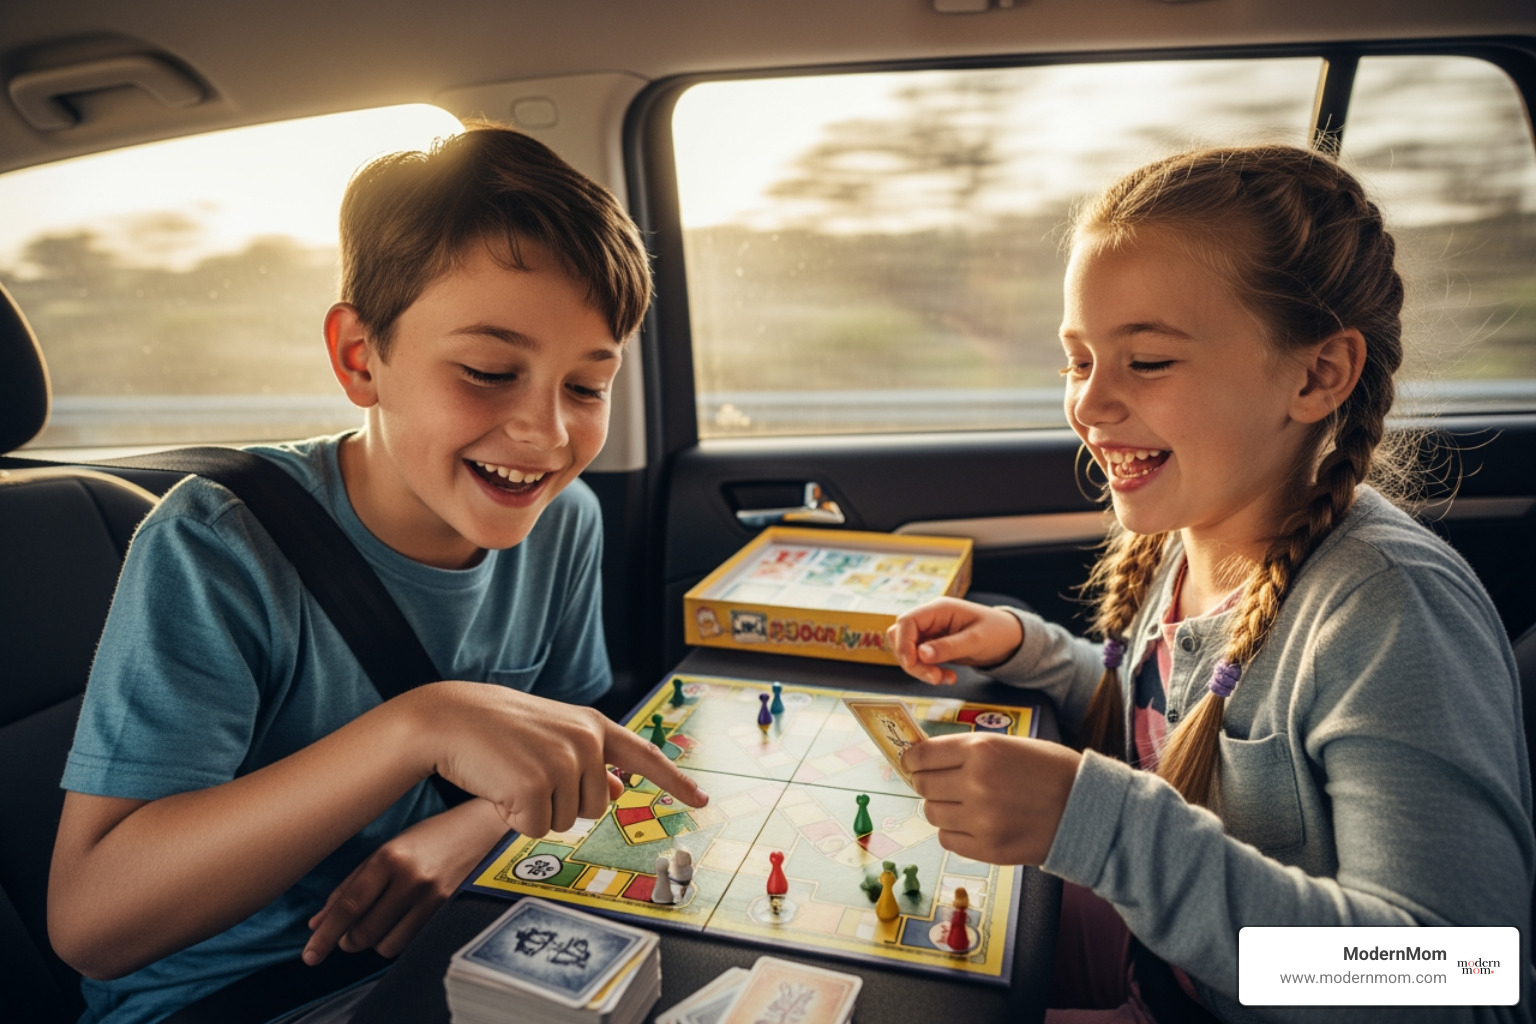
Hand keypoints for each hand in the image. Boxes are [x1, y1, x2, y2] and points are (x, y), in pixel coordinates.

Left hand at [303, 798, 505, 964]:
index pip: (349, 905)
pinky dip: (400, 938)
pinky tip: (404, 921)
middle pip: (365, 932)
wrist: (488, 828)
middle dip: (350, 940)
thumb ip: (353, 884)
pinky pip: (412, 941)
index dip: (325, 934)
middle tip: (349, 935)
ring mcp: (434, 896)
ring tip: (383, 922)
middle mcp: (411, 878)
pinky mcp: (451, 910)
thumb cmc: (434, 835)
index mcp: (390, 856)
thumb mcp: (391, 848)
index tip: (310, 953)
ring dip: (376, 941)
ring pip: (387, 944)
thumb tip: (319, 921)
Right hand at [408, 682, 708, 837]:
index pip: (646, 756)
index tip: (702, 800)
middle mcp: (586, 742)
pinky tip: (499, 787)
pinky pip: (537, 830)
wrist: (449, 718)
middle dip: (563, 804)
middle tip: (528, 774)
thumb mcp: (552, 736)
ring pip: (567, 823)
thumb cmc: (498, 729)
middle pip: (596, 808)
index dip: (676, 781)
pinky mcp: (536, 786)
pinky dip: (515, 819)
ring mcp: (563, 763)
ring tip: (512, 775)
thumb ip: (587, 760)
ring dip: (536, 811)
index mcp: (593, 726)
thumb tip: (617, 787)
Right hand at [885, 598, 1024, 684]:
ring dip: (919, 669)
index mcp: (939, 609)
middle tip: (934, 678)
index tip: (912, 663)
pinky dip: (928, 671)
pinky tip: (948, 677)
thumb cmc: (997, 633)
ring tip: (944, 679)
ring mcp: (930, 632)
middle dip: (912, 660)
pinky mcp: (933, 646)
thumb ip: (948, 647)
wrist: (1010, 640)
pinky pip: (919, 659)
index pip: (907, 621)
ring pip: (907, 650)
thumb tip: (920, 654)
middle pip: (901, 637)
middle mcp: (930, 619)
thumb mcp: (976, 641)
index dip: (904, 643)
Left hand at [903, 733, 1079, 864]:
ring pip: (933, 813)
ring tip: (966, 804)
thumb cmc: (1053, 772)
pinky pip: (948, 840)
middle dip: (927, 783)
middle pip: (923, 785)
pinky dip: (954, 832)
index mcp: (981, 750)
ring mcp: (980, 819)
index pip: (923, 755)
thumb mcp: (1010, 744)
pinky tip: (974, 824)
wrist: (1089, 810)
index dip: (913, 758)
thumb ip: (969, 750)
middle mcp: (975, 783)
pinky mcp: (987, 849)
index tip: (912, 762)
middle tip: (941, 784)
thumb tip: (928, 758)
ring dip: (942, 808)